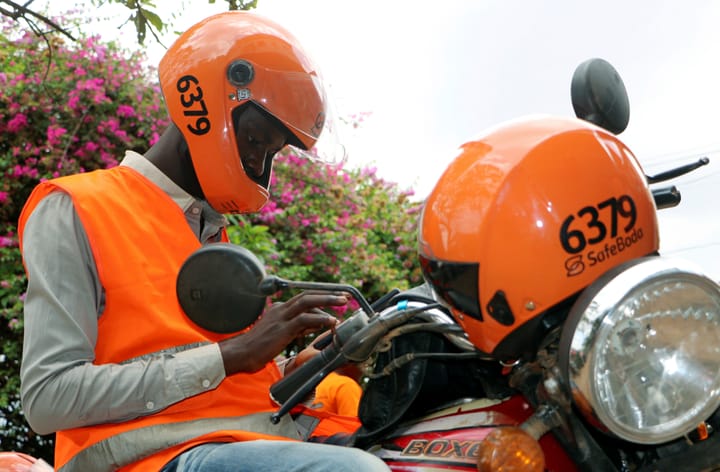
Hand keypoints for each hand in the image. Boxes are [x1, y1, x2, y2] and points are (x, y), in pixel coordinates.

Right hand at [218, 291, 346, 374]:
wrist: (239, 354)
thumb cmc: (257, 348)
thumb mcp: (281, 334)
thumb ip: (298, 327)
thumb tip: (317, 323)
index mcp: (278, 309)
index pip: (303, 299)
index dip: (321, 298)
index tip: (335, 299)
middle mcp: (280, 309)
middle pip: (307, 295)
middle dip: (328, 294)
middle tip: (344, 296)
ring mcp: (281, 317)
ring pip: (308, 301)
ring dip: (327, 300)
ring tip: (342, 303)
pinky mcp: (283, 328)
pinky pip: (305, 319)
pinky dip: (320, 318)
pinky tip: (331, 321)